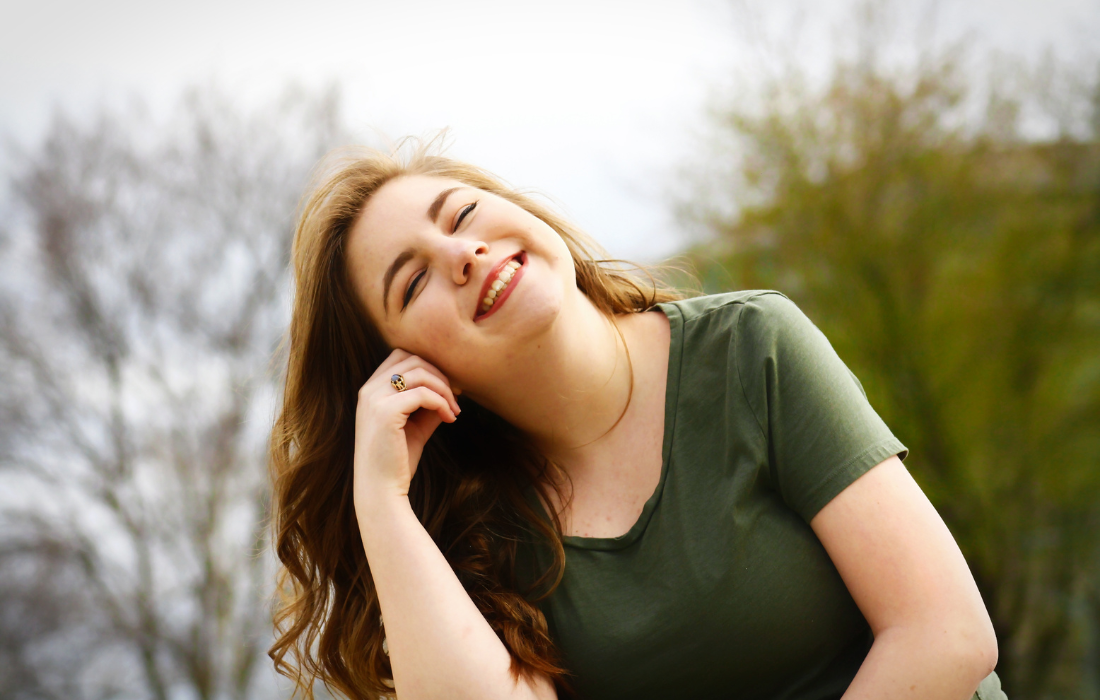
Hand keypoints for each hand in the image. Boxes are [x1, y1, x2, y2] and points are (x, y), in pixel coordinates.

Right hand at [353, 350, 460, 513]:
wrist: (381, 490)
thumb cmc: (397, 460)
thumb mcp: (416, 425)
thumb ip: (429, 404)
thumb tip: (452, 388)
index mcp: (371, 390)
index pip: (402, 356)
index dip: (430, 366)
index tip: (449, 387)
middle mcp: (369, 389)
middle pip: (413, 358)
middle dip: (440, 374)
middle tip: (457, 397)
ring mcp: (374, 399)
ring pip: (420, 372)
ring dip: (444, 389)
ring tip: (454, 410)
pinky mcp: (385, 412)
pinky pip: (423, 393)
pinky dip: (442, 403)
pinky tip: (449, 418)